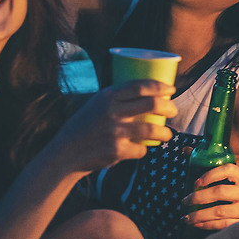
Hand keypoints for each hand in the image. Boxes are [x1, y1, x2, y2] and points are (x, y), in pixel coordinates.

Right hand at [57, 80, 176, 170]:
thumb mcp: (94, 104)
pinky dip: (143, 150)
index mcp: (107, 96)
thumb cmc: (83, 126)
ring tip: (167, 134)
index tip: (171, 89)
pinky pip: (140, 150)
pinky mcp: (117, 151)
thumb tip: (145, 94)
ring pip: (152, 129)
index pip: (140, 86)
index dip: (160, 86)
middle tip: (173, 111)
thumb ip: (115, 99)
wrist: (66, 152)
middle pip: (152, 104)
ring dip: (165, 133)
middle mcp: (112, 112)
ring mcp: (115, 132)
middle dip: (169, 107)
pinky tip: (141, 149)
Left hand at [183, 163, 238, 229]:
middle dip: (198, 197)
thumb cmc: (236, 193)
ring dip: (199, 215)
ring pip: (220, 211)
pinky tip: (197, 224)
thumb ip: (207, 163)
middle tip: (185, 201)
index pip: (228, 169)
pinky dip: (207, 225)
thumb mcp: (228, 179)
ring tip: (186, 217)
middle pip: (220, 192)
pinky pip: (223, 224)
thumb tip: (185, 150)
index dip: (210, 174)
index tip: (195, 183)